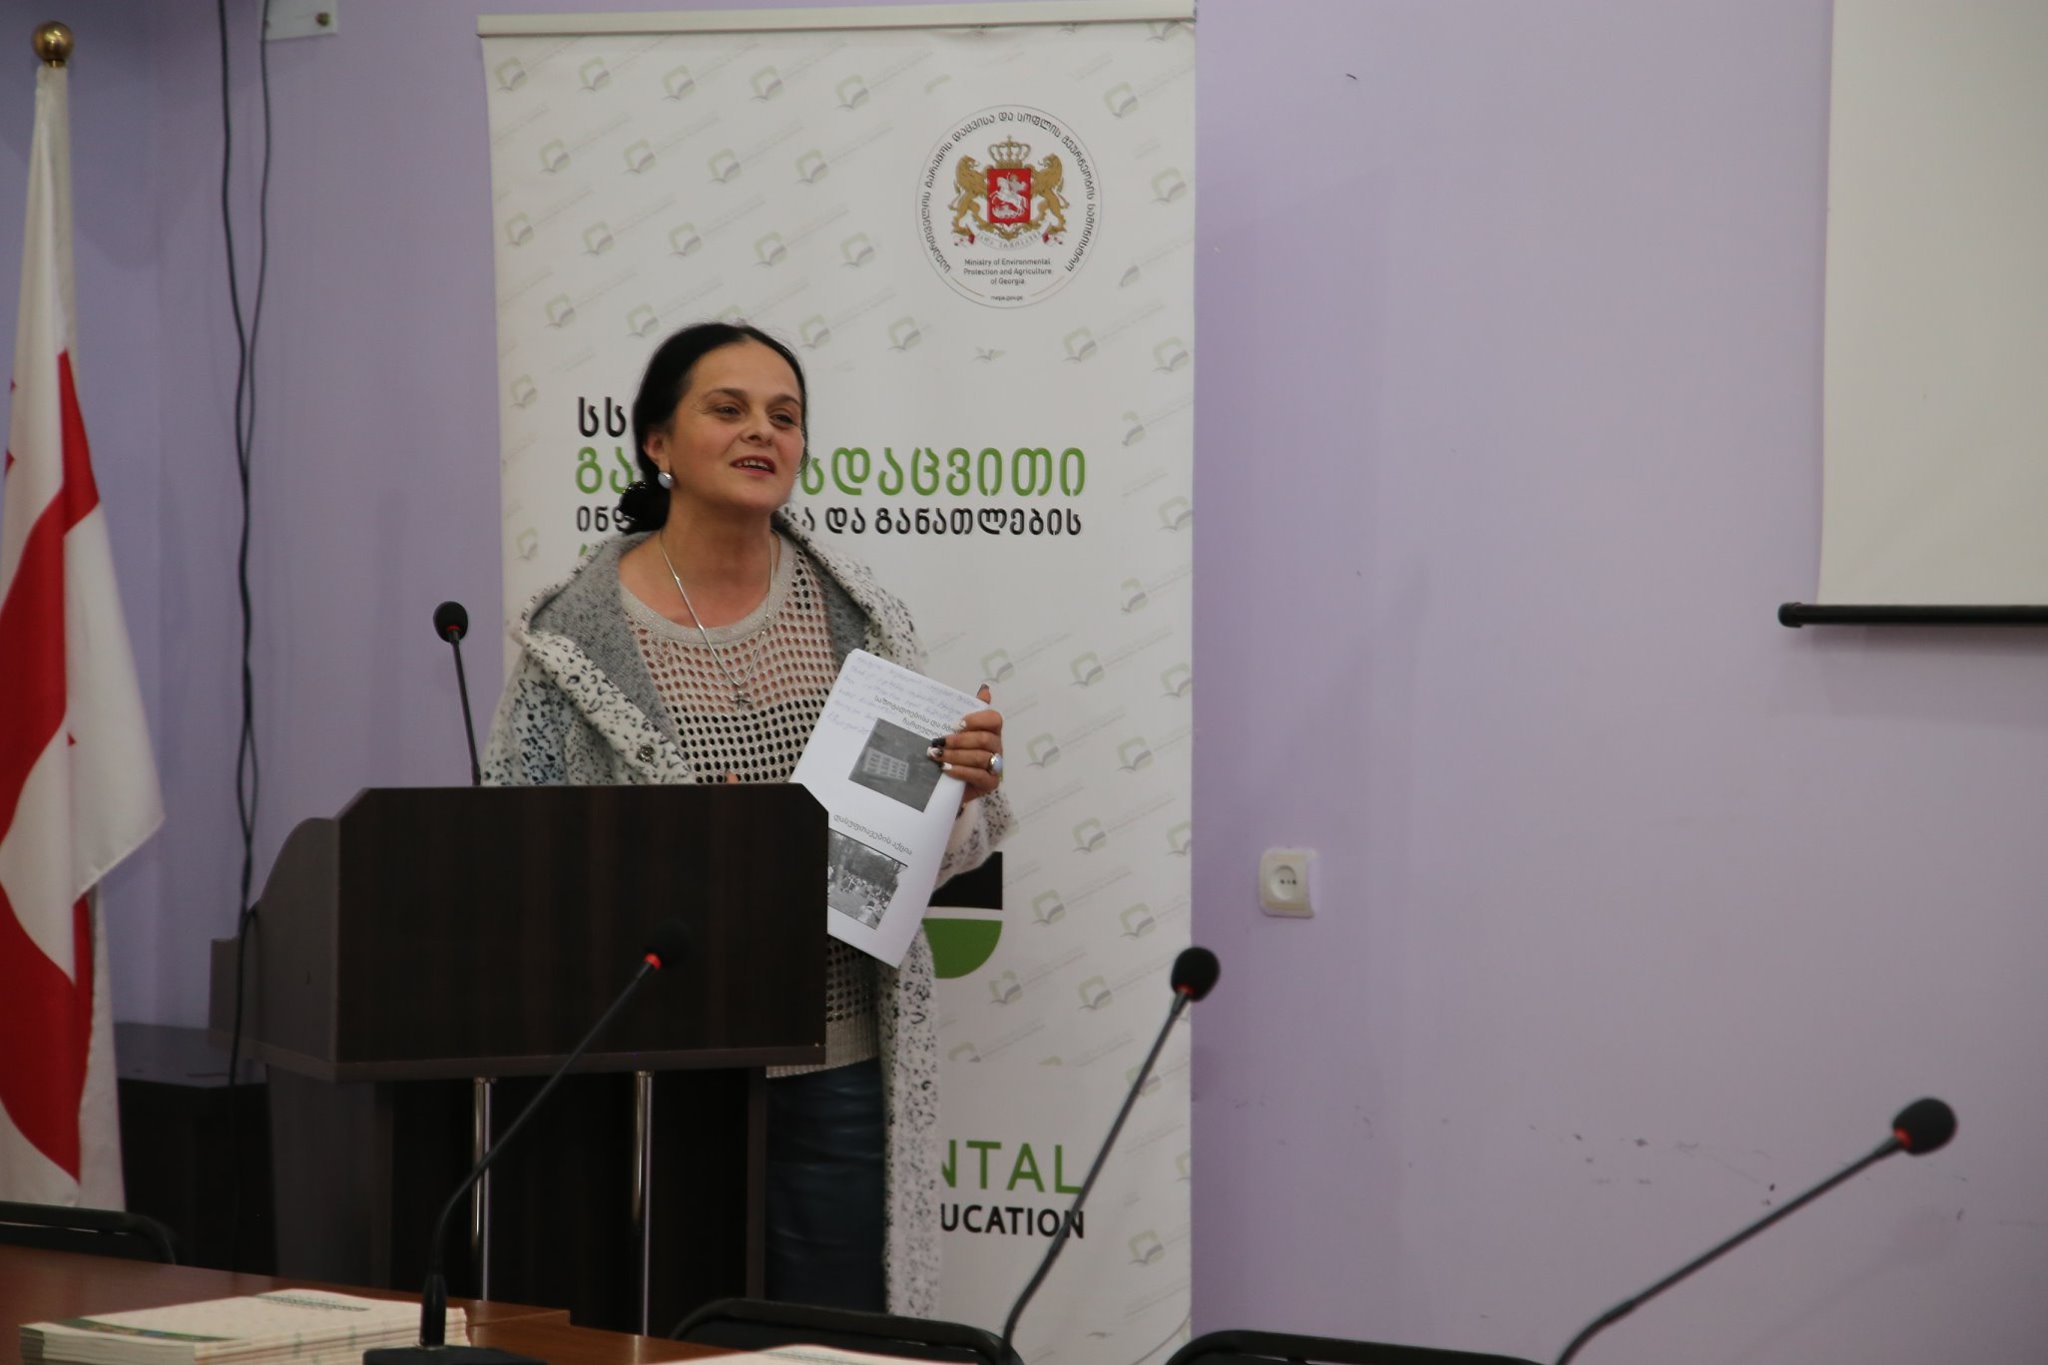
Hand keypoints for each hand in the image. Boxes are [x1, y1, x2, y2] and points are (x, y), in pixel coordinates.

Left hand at [930, 684, 1003, 804]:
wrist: (949, 784)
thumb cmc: (954, 754)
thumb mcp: (956, 731)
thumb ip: (967, 710)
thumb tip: (985, 689)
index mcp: (991, 731)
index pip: (994, 719)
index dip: (977, 719)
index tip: (956, 724)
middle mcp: (997, 747)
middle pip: (985, 739)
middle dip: (959, 740)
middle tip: (938, 742)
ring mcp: (995, 767)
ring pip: (981, 757)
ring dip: (956, 755)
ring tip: (937, 755)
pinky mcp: (990, 783)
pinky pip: (979, 775)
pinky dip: (961, 771)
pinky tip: (946, 768)